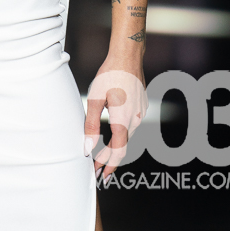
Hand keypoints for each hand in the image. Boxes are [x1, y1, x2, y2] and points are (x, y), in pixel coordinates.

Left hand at [84, 67, 147, 181]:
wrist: (127, 56)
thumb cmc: (109, 75)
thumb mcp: (94, 99)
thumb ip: (91, 125)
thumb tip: (87, 147)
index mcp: (123, 119)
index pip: (118, 151)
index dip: (109, 164)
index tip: (100, 174)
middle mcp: (135, 119)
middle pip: (123, 145)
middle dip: (110, 158)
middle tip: (97, 167)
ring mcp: (141, 112)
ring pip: (128, 135)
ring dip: (116, 146)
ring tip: (103, 153)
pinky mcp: (142, 106)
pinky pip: (132, 124)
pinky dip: (123, 133)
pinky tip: (114, 133)